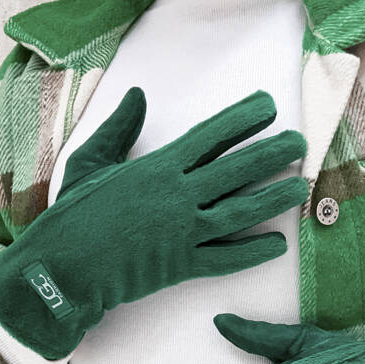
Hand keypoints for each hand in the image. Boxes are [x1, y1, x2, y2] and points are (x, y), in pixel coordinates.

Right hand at [0, 88, 308, 358]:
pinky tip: (277, 245)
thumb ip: (119, 129)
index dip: (242, 120)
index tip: (269, 107)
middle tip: (301, 143)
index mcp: (157, 167)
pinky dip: (252, 253)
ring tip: (300, 188)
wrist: (63, 267)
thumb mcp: (91, 162)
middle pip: (235, 170)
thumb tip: (138, 96)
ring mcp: (182, 233)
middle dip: (272, 154)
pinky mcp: (181, 267)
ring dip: (273, 199)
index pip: (210, 136)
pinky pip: (226, 258)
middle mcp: (177, 196)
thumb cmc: (73, 214)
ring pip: (239, 212)